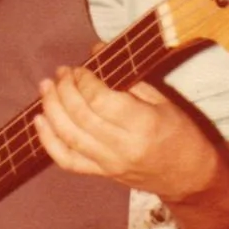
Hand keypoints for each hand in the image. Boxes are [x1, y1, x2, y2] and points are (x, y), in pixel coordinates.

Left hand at [34, 64, 219, 203]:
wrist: (188, 177)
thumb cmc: (181, 134)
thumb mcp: (163, 102)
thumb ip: (128, 78)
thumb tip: (97, 51)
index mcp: (143, 124)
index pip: (101, 100)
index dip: (83, 80)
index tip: (79, 68)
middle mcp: (123, 147)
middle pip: (81, 116)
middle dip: (65, 90)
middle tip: (61, 73)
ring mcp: (109, 164)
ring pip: (69, 136)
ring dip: (52, 109)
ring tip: (46, 88)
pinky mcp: (101, 174)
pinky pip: (67, 160)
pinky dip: (48, 141)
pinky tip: (39, 120)